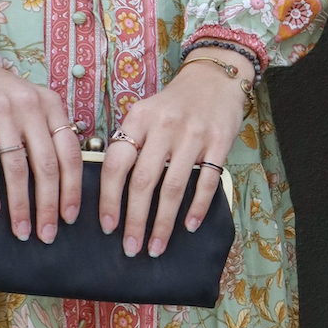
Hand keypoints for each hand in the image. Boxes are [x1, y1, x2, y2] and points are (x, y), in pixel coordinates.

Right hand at [0, 13, 81, 242]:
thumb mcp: (33, 107)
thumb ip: (48, 135)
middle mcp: (30, 107)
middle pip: (47, 165)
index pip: (70, 154)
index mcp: (52, 106)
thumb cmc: (1, 96)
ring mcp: (1, 110)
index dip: (73, 189)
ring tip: (21, 230)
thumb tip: (64, 186)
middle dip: (48, 206)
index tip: (71, 218)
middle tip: (47, 235)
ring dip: (20, 205)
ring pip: (17, 167)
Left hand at [99, 52, 249, 256]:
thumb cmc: (174, 104)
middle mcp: (164, 126)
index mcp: (138, 119)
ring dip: (163, 223)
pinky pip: (207, 182)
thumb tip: (111, 193)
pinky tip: (189, 225)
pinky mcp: (219, 141)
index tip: (108, 227)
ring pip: (173, 187)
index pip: (116, 164)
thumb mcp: (145, 114)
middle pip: (143, 182)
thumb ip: (130, 144)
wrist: (215, 78)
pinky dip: (197, 207)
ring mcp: (193, 134)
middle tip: (131, 248)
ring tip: (157, 246)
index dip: (109, 199)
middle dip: (134, 221)